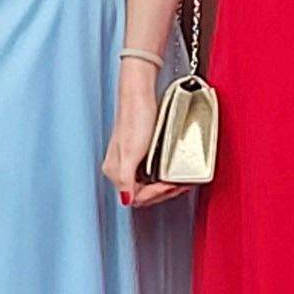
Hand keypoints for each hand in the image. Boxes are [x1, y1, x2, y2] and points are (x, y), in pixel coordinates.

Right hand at [102, 65, 185, 207]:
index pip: (136, 198)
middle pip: (143, 194)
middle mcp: (120, 169)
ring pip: (148, 185)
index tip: (169, 186)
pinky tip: (172, 173)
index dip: (155, 195)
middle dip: (163, 193)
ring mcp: (130, 161)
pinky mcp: (139, 152)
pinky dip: (164, 177)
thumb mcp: (131, 152)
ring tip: (178, 182)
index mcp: (115, 171)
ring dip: (165, 187)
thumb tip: (126, 199)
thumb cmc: (135, 117)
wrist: (140, 94)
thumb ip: (126, 178)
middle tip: (178, 186)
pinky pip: (152, 174)